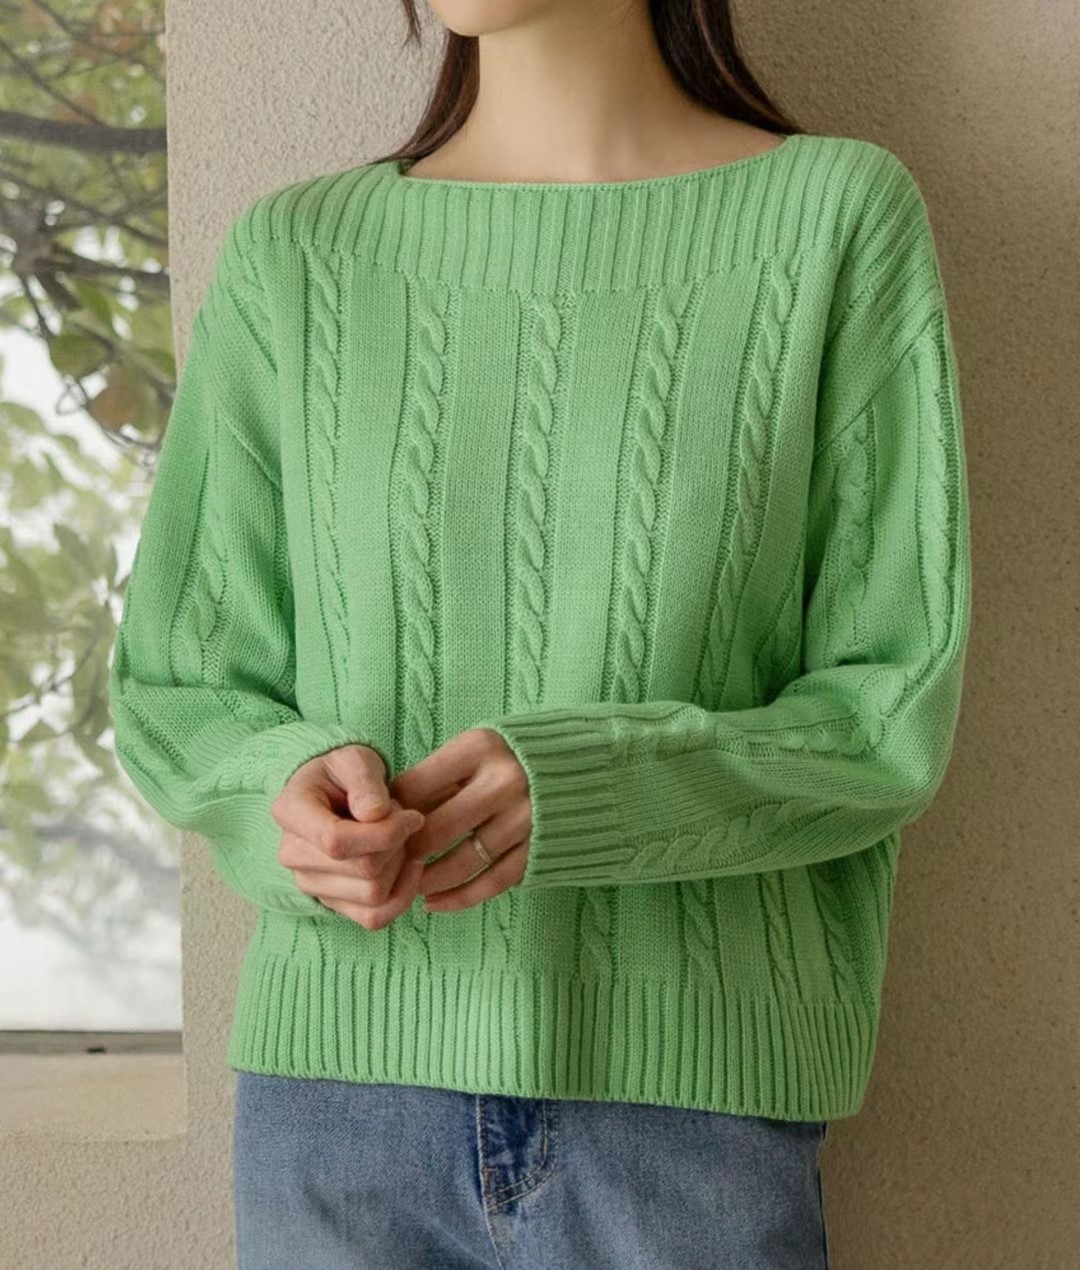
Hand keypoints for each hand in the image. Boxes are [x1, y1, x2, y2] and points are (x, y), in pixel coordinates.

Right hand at [270, 743, 425, 930]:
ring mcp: (310, 883)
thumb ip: (365, 782)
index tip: (413, 816)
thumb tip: (375, 814)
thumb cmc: (345, 772)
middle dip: (398, 845)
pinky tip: (409, 867)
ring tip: (399, 838)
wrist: (334, 791)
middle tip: (404, 820)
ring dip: (401, 867)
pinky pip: (374, 918)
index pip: (337, 841)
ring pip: (373, 895)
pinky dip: (402, 896)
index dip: (385, 833)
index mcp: (291, 812)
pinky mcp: (331, 903)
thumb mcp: (355, 759)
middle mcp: (292, 854)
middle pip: (363, 870)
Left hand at [389, 727, 531, 911]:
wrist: (585, 764)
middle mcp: (504, 782)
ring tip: (410, 885)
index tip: (381, 828)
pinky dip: (459, 897)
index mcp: (480, 748)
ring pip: (461, 863)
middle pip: (434, 831)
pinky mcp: (540, 847)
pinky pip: (492, 882)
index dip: (390, 814)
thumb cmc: (513, 756)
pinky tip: (436, 902)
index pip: (414, 789)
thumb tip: (389, 817)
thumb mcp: (476, 749)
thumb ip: (438, 778)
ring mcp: (525, 818)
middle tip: (390, 864)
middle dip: (405, 853)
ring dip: (428, 881)